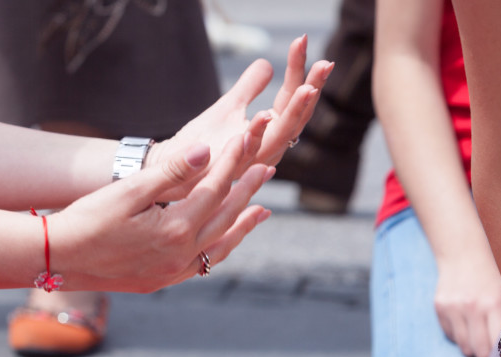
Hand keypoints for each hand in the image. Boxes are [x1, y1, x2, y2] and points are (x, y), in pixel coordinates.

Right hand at [49, 136, 271, 291]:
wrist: (59, 259)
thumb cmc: (87, 219)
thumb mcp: (128, 190)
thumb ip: (170, 173)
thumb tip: (206, 151)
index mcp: (175, 230)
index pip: (214, 189)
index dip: (231, 163)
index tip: (246, 142)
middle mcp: (182, 255)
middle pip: (225, 217)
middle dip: (247, 191)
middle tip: (266, 169)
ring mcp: (175, 271)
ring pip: (221, 245)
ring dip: (242, 225)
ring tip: (262, 209)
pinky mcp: (165, 280)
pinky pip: (205, 263)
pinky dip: (221, 247)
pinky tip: (226, 238)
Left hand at [148, 37, 333, 196]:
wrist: (176, 167)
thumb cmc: (203, 141)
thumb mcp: (229, 107)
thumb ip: (249, 87)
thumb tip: (267, 64)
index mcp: (271, 133)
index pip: (291, 99)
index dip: (299, 72)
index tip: (302, 42)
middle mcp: (269, 149)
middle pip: (297, 117)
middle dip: (312, 91)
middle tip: (324, 64)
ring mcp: (253, 161)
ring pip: (282, 136)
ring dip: (296, 112)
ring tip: (307, 89)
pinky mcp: (232, 170)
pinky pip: (249, 152)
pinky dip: (257, 133)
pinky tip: (264, 115)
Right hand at [434, 251, 500, 356]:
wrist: (464, 253)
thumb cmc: (492, 276)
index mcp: (494, 303)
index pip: (497, 344)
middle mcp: (472, 307)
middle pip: (478, 350)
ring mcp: (453, 308)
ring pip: (463, 345)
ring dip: (471, 348)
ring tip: (478, 340)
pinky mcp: (440, 308)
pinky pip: (450, 335)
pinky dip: (459, 335)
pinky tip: (465, 324)